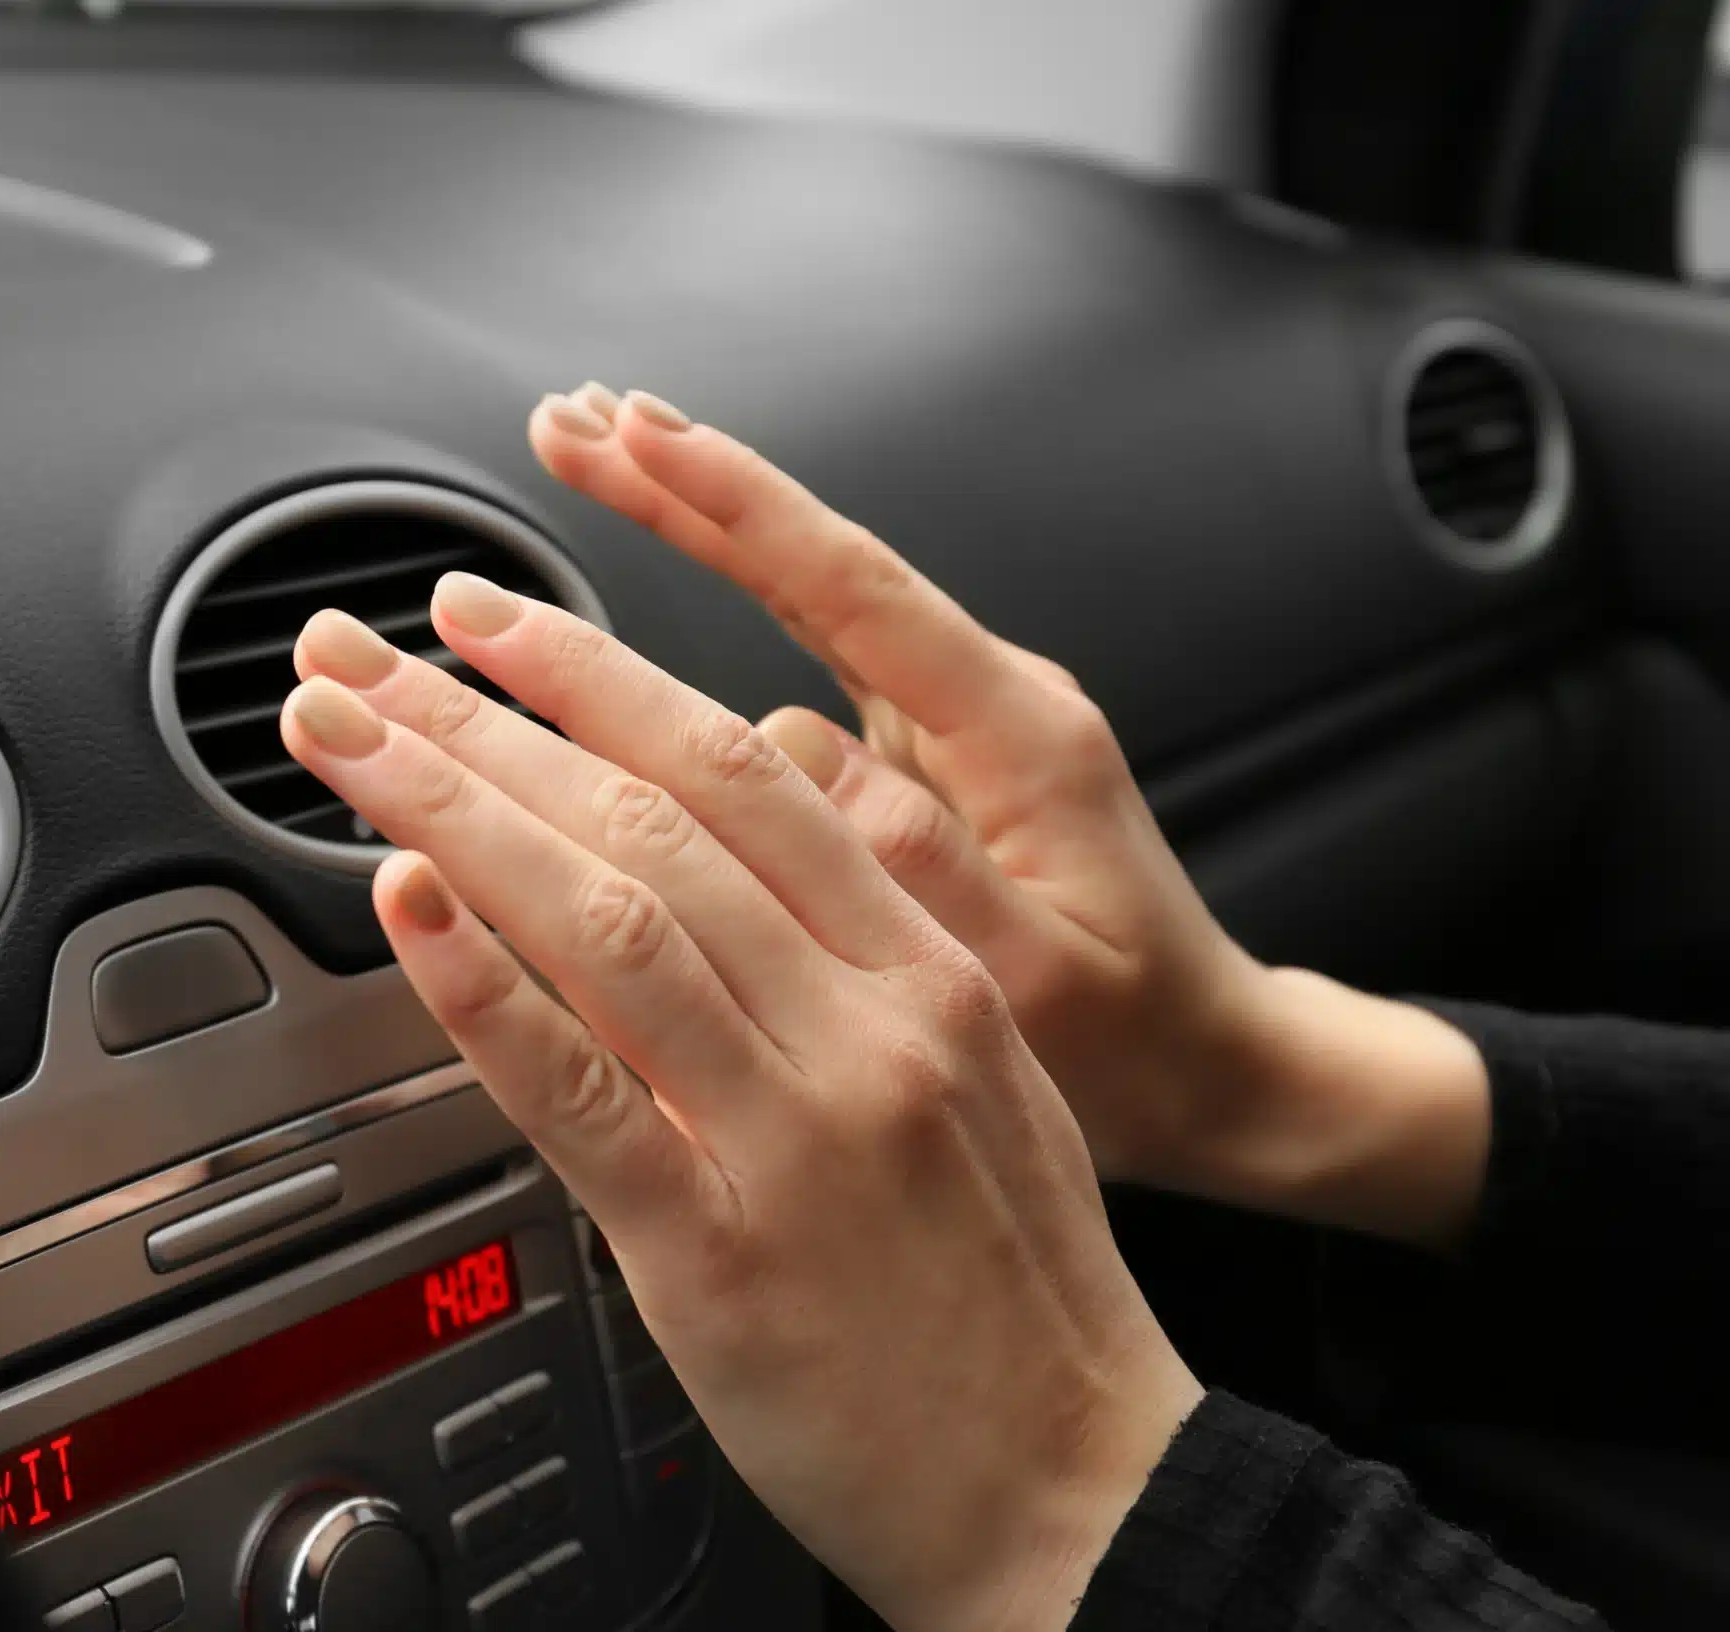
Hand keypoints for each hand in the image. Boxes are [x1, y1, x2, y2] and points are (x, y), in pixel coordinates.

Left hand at [283, 581, 1200, 1631]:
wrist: (1087, 1501)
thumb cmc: (1021, 1309)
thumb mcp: (980, 1091)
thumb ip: (860, 977)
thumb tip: (720, 893)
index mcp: (930, 972)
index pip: (744, 770)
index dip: (598, 677)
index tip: (493, 626)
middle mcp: (868, 1024)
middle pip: (655, 812)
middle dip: (488, 713)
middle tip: (367, 652)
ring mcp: (798, 1132)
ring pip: (608, 915)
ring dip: (452, 808)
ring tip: (344, 742)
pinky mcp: (723, 1254)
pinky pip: (584, 1094)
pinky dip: (483, 986)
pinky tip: (403, 909)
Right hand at [526, 384, 1492, 1249]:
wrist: (1206, 1062)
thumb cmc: (1132, 1039)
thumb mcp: (1038, 979)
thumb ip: (927, 867)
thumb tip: (794, 757)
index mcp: (1016, 736)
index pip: (856, 589)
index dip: (741, 509)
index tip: (642, 441)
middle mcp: (984, 700)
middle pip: (815, 559)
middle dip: (691, 480)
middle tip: (573, 421)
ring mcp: (951, 720)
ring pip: (802, 593)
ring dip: (695, 520)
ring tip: (587, 453)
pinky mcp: (924, 753)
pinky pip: (806, 650)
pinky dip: (727, 590)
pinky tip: (661, 561)